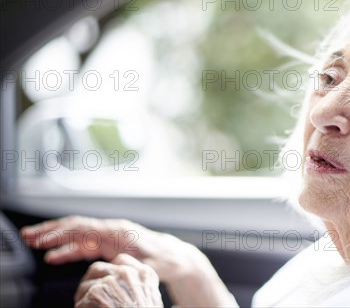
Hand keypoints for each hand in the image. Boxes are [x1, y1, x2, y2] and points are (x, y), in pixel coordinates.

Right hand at [22, 216, 237, 306]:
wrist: (176, 258)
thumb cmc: (165, 260)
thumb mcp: (150, 265)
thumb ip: (132, 264)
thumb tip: (118, 266)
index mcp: (118, 232)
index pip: (84, 228)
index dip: (61, 233)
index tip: (42, 240)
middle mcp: (111, 230)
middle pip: (76, 227)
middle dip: (51, 231)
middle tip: (29, 236)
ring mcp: (109, 237)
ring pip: (77, 235)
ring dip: (55, 239)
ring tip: (34, 243)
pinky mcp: (109, 245)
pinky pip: (84, 245)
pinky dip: (68, 250)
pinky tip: (54, 257)